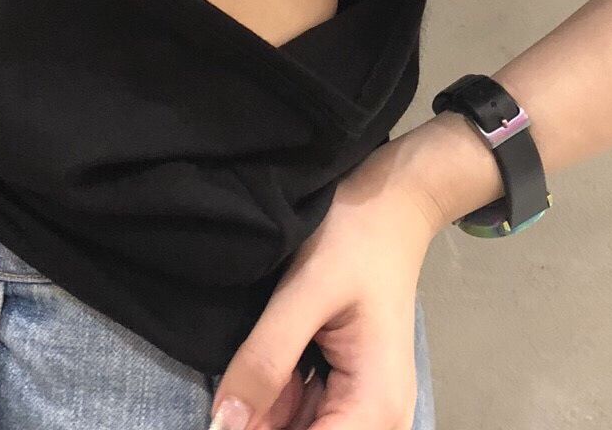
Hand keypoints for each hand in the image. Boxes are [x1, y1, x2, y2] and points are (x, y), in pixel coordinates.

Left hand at [207, 139, 444, 429]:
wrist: (390, 204)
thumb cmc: (357, 236)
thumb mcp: (307, 290)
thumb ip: (266, 358)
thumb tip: (222, 425)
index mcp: (374, 406)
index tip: (223, 417)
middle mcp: (377, 419)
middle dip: (259, 420)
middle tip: (238, 375)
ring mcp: (362, 406)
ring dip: (262, 409)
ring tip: (261, 349)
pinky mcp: (347, 389)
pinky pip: (300, 412)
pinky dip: (272, 394)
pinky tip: (266, 354)